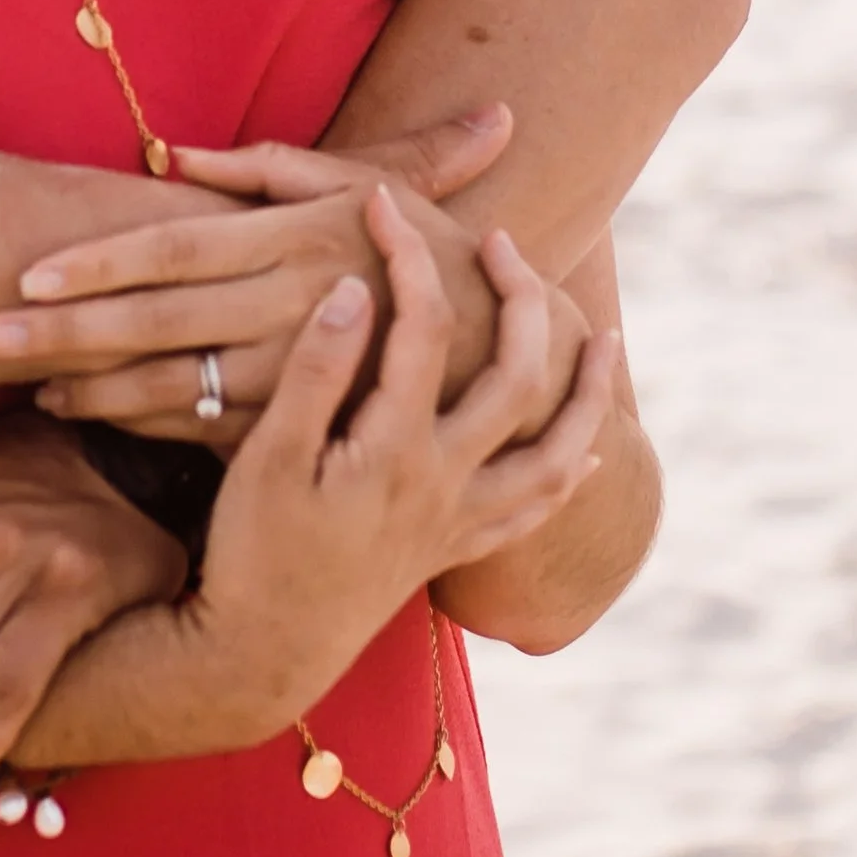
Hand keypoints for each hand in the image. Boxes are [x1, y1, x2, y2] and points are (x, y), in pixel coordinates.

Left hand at [0, 104, 537, 445]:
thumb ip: (266, 168)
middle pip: (157, 321)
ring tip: (23, 384)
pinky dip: (140, 426)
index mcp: (293, 241)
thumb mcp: (362, 188)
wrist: (508, 349)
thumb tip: (171, 154)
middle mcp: (287, 308)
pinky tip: (84, 417)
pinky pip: (208, 432)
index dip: (100, 260)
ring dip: (91, 389)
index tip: (28, 270)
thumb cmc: (421, 250)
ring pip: (174, 386)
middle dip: (67, 330)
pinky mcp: (301, 429)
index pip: (175, 248)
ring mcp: (293, 378)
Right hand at [181, 183, 618, 742]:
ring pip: (553, 452)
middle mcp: (446, 483)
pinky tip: (581, 454)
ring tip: (603, 342)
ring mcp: (458, 521)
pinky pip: (531, 511)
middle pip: (516, 376)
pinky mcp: (452, 551)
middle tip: (504, 243)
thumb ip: (315, 373)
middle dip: (520, 300)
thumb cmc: (252, 550)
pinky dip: (565, 475)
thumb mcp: (267, 456)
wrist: (263, 653)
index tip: (380, 203)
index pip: (423, 327)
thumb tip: (357, 292)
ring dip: (585, 394)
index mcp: (396, 448)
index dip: (406, 256)